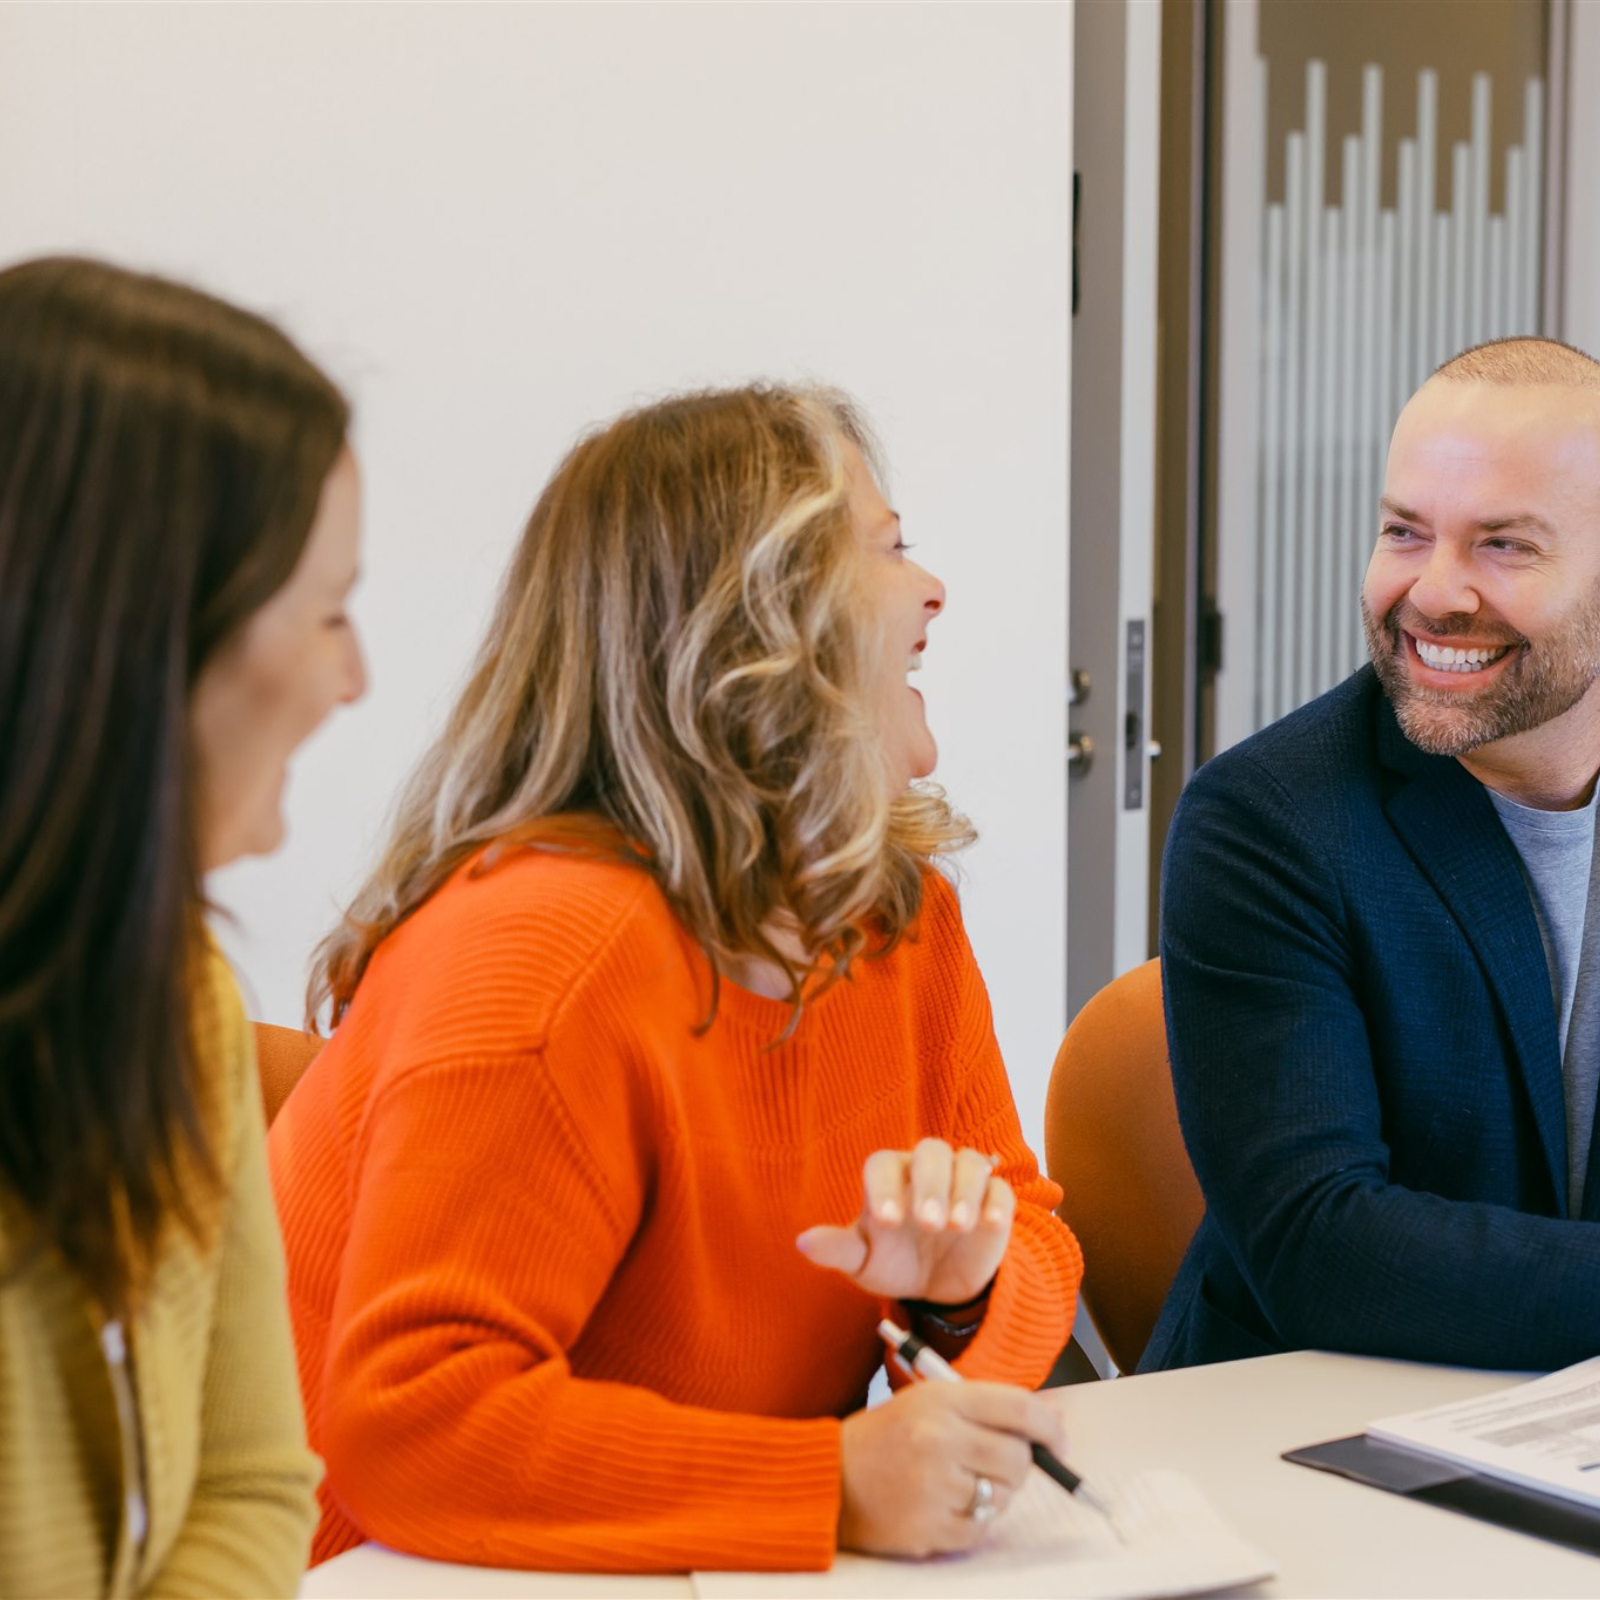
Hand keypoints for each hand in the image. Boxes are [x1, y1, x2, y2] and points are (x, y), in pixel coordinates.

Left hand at [796, 1139, 1013, 1303]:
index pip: (883, 1164)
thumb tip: (803, 1243)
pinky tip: (989, 1224)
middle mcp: (926, 1172)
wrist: (938, 1286)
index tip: (887, 1222)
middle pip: (931, 1151)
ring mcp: (962, 1183)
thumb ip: (838, 1250)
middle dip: (931, 1183)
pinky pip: (999, 1187)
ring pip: (969, 1161)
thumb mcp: (863, 1263)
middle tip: (928, 1223)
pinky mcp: (994, 1200)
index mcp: (890, 1179)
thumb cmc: (893, 1263)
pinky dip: (996, 1201)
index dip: (884, 1187)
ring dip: (965, 1189)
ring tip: (957, 1226)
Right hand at [837, 1380, 1067, 1556]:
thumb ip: (989, 1407)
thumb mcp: (930, 1400)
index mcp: (941, 1400)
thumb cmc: (886, 1435)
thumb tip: (1054, 1418)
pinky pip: (981, 1531)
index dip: (1048, 1425)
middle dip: (1020, 1465)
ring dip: (994, 1494)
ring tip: (961, 1483)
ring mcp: (933, 1488)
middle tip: (1000, 1465)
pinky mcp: (928, 1529)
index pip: (1018, 1407)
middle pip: (1017, 1458)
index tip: (1058, 1439)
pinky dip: (974, 1522)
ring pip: (1002, 1497)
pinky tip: (948, 1505)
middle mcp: (938, 1440)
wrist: (830, 1476)